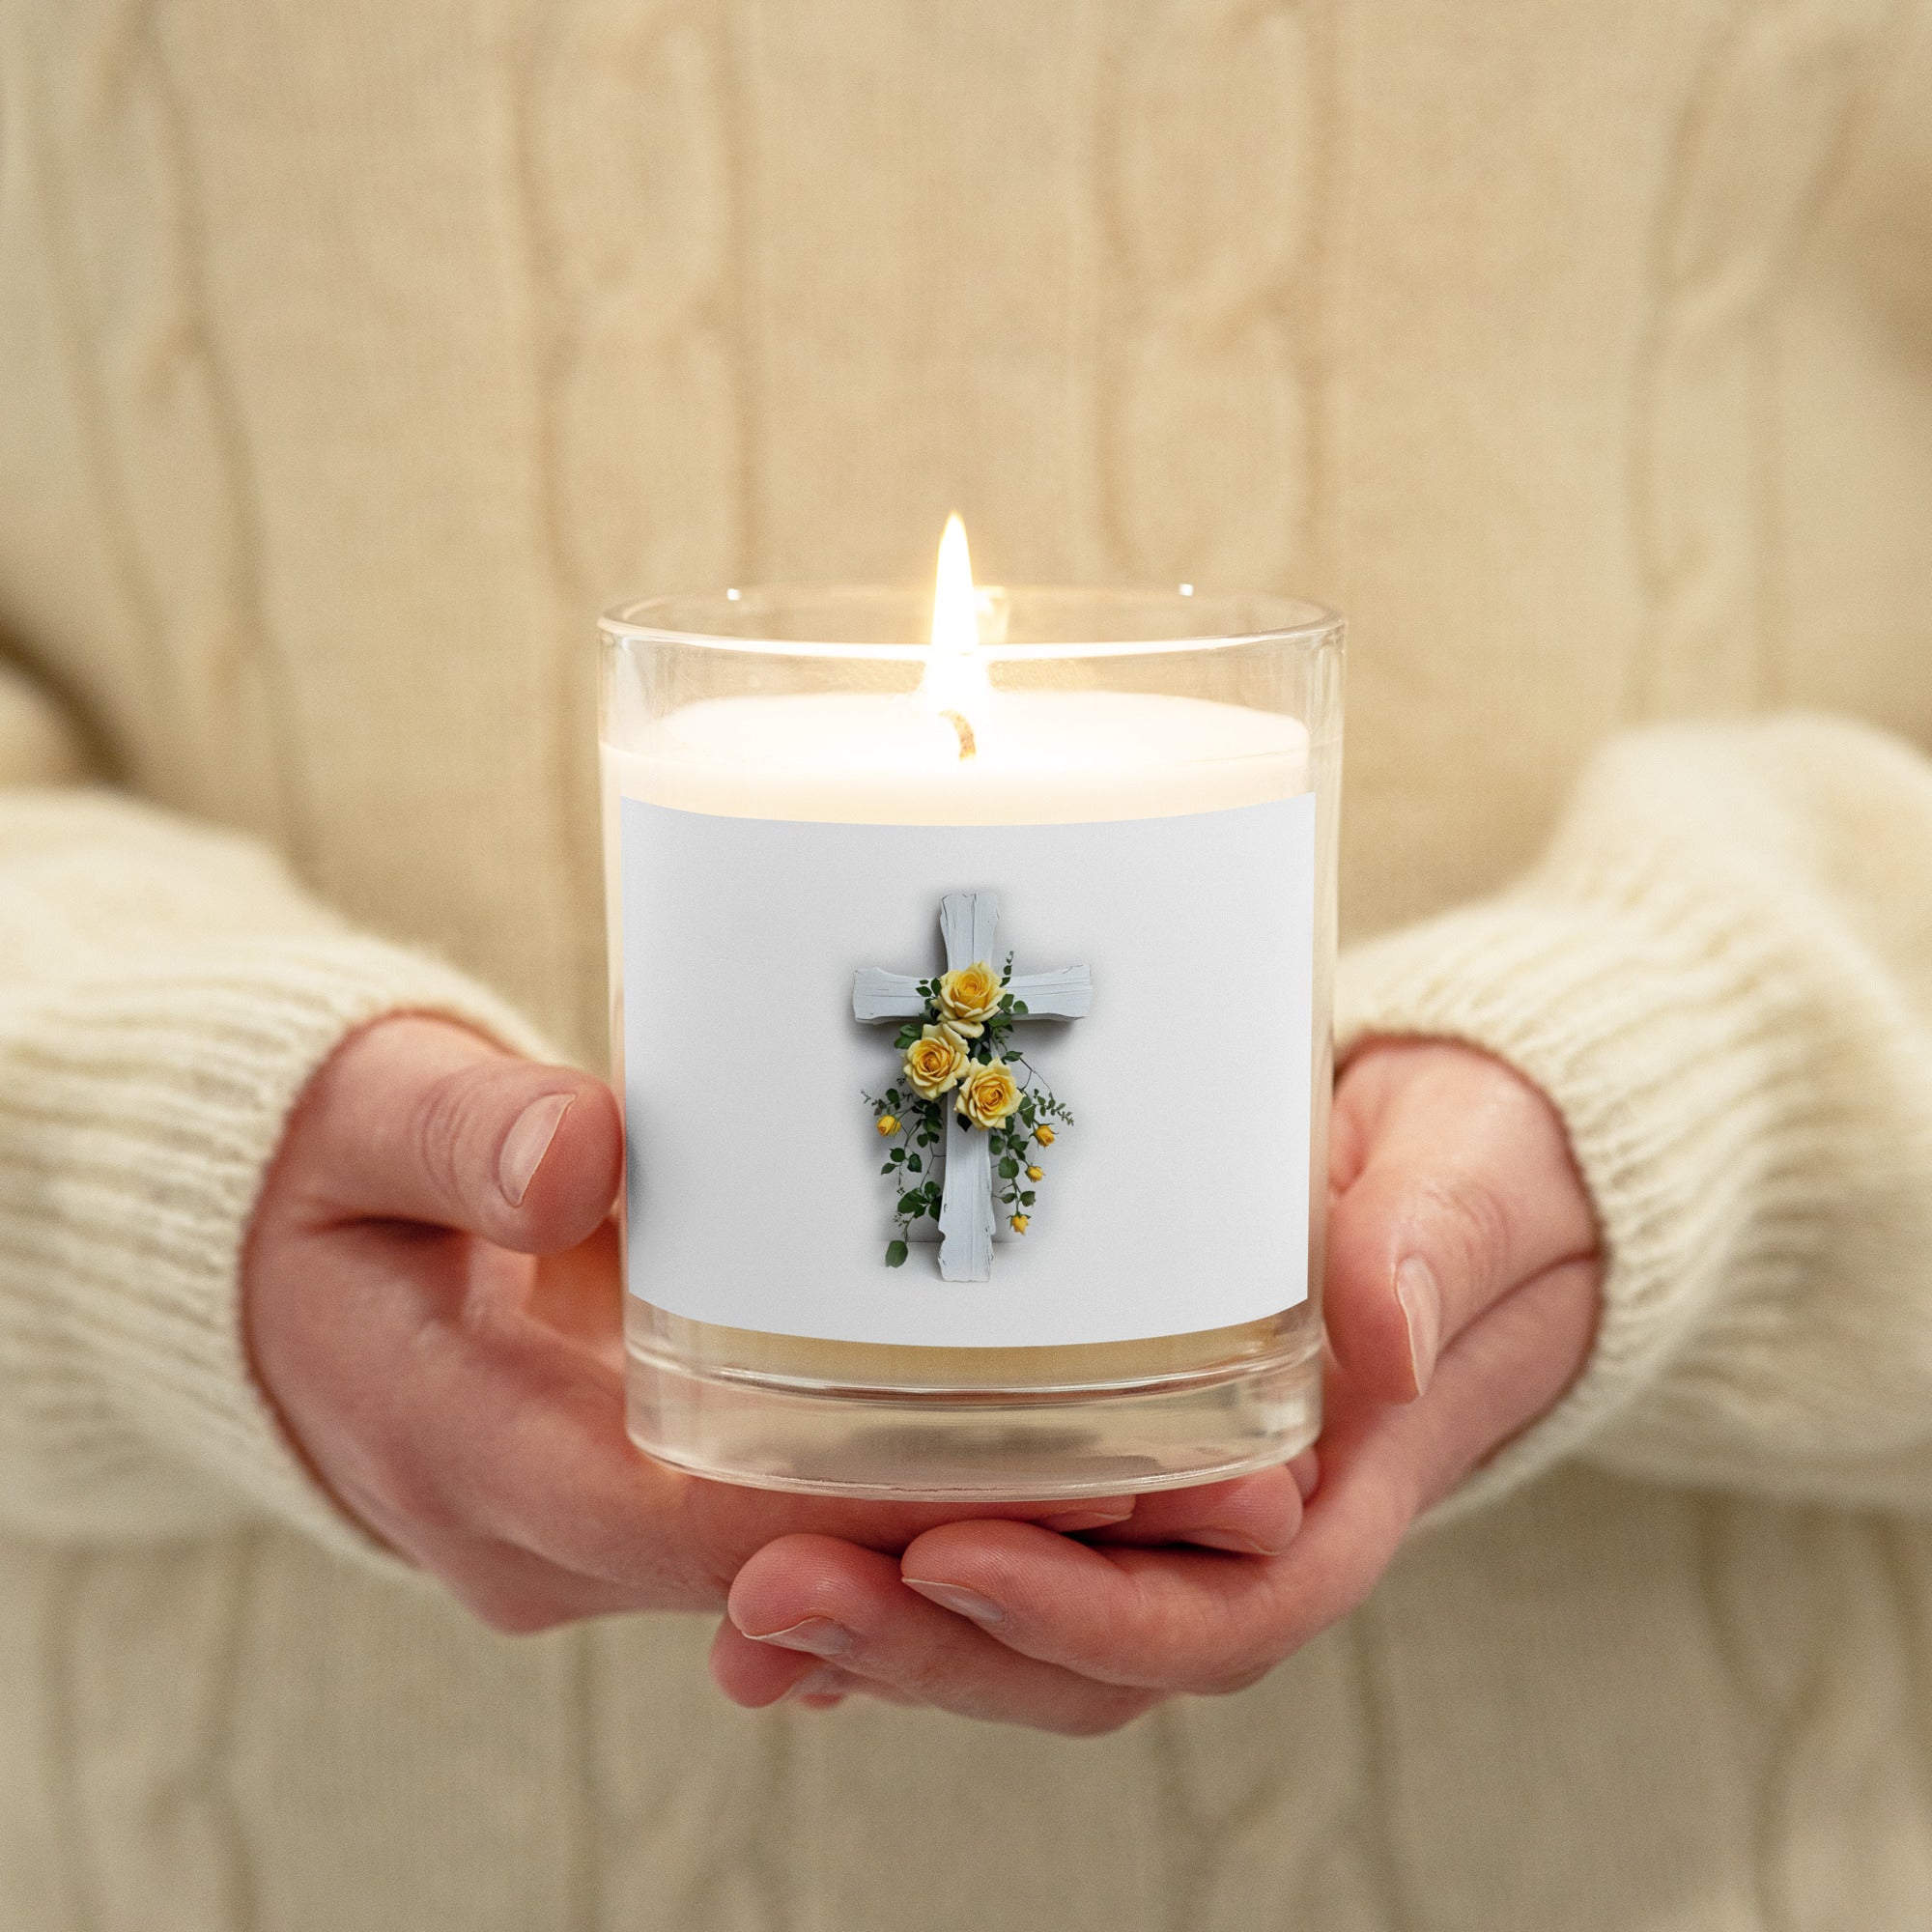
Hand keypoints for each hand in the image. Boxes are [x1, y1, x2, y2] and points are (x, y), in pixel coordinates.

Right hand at [243, 1016, 1303, 1639]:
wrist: (281, 1265)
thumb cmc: (325, 1179)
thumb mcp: (370, 1119)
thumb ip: (463, 1132)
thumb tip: (580, 1151)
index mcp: (480, 1457)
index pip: (717, 1527)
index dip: (900, 1509)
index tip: (1071, 1462)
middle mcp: (554, 1541)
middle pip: (806, 1572)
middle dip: (999, 1539)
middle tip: (1208, 1472)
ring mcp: (605, 1540)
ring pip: (821, 1574)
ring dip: (991, 1537)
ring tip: (1191, 1464)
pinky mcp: (646, 1505)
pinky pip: (801, 1531)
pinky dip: (922, 1504)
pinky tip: (1062, 1446)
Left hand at [710, 1039, 1601, 1730]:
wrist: (1455, 1176)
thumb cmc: (1469, 1176)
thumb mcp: (1467, 1182)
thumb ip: (1432, 1244)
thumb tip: (1385, 1327)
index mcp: (1337, 1496)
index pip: (1218, 1614)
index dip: (1084, 1615)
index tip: (952, 1557)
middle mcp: (1238, 1536)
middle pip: (1084, 1655)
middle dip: (930, 1645)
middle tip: (773, 1591)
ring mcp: (1161, 1513)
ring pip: (1018, 1627)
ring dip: (880, 1634)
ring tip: (741, 1603)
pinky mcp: (1098, 1462)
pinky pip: (990, 1548)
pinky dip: (885, 1576)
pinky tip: (766, 1566)